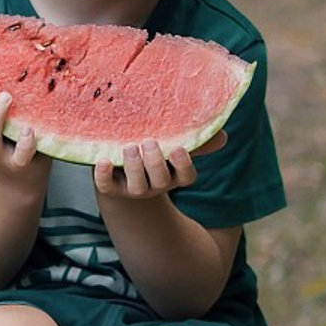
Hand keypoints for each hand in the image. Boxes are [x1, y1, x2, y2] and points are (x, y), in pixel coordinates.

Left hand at [93, 131, 225, 201]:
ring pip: (137, 186)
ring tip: (129, 147)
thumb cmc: (152, 153)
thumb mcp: (172, 146)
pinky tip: (103, 161)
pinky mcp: (110, 188)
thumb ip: (194, 141)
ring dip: (134, 167)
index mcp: (174, 175)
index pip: (186, 177)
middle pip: (160, 181)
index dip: (183, 165)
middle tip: (150, 142)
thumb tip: (223, 137)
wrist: (121, 171)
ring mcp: (133, 189)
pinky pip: (106, 187)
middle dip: (155, 163)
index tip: (178, 148)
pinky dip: (103, 176)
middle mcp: (156, 185)